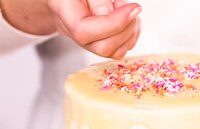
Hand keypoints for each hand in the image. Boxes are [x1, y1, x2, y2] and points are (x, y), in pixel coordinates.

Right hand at [0, 0, 140, 58]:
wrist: (67, 1)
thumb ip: (95, 0)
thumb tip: (109, 13)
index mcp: (66, 18)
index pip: (85, 32)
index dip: (112, 23)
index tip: (133, 8)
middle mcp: (79, 37)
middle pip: (103, 48)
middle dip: (125, 28)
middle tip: (132, 8)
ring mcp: (92, 44)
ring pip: (115, 52)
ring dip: (130, 31)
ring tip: (127, 10)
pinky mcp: (105, 45)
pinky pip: (123, 49)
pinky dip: (132, 34)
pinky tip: (128, 19)